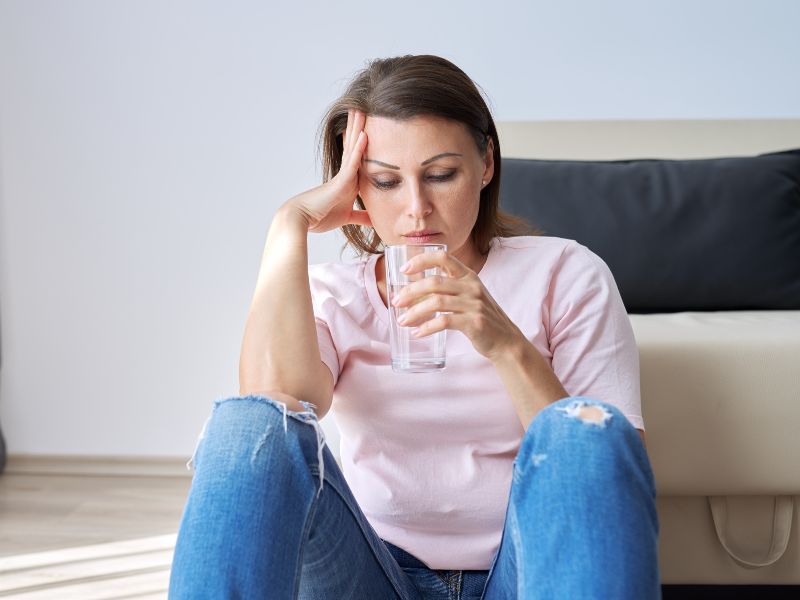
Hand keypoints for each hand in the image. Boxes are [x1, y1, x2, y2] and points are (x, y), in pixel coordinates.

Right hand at [283, 108, 371, 233]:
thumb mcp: (346, 217)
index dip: (361, 143)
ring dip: (358, 128)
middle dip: (358, 128)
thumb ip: (360, 217)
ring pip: (353, 148)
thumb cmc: (320, 217)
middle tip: (363, 108)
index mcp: (347, 181)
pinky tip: (365, 134)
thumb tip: (374, 221)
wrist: (300, 219)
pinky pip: (352, 162)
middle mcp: (345, 174)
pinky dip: (359, 149)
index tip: (368, 126)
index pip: (357, 158)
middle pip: (354, 147)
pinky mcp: (340, 182)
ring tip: (362, 109)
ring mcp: (342, 176)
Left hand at [390, 249, 524, 361]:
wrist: (506, 341)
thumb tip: (410, 292)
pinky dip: (427, 327)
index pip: (443, 257)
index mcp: (469, 276)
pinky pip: (444, 322)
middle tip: (395, 302)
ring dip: (414, 312)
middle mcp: (472, 287)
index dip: (422, 260)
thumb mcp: (469, 296)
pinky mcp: (474, 323)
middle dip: (410, 291)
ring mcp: (474, 304)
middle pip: (434, 282)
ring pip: (436, 302)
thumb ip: (447, 290)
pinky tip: (417, 333)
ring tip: (402, 321)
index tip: (404, 269)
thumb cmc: (482, 318)